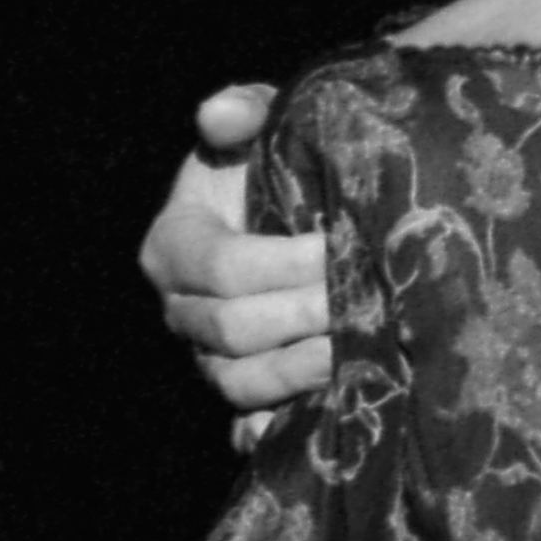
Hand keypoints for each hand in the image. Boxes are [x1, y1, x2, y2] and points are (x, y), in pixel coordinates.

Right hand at [138, 82, 331, 419]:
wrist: (295, 213)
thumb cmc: (275, 166)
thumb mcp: (262, 128)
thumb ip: (245, 112)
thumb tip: (221, 114)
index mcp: (175, 244)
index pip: (222, 267)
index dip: (282, 263)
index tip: (339, 246)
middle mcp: (182, 308)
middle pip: (230, 329)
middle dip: (302, 315)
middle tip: (364, 298)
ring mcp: (208, 356)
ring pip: (239, 382)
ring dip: (300, 371)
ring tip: (358, 350)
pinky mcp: (242, 389)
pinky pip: (248, 422)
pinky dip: (275, 428)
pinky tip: (322, 419)